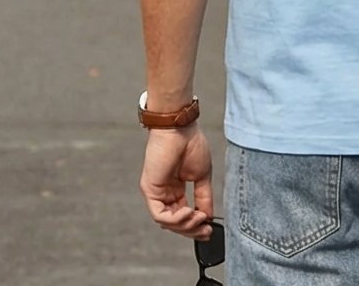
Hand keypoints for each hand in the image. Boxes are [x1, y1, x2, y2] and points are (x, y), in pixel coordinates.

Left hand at [139, 125, 213, 240]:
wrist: (180, 128)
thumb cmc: (191, 143)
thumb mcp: (202, 175)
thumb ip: (204, 196)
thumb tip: (208, 215)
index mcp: (176, 188)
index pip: (183, 214)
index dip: (196, 224)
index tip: (209, 228)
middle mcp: (165, 192)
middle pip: (175, 222)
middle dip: (191, 229)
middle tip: (205, 231)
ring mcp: (156, 192)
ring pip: (167, 222)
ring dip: (185, 224)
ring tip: (198, 217)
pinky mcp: (150, 190)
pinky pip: (159, 214)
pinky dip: (174, 219)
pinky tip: (188, 212)